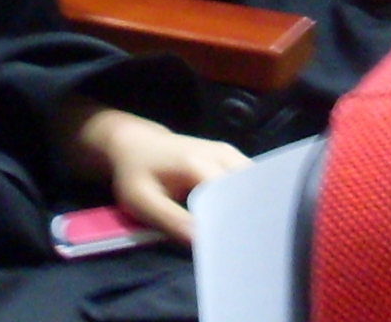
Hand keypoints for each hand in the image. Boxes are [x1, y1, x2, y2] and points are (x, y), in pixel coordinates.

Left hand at [64, 106, 248, 246]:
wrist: (136, 143)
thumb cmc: (136, 173)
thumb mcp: (141, 199)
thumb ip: (171, 219)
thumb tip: (201, 241)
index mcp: (198, 163)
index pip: (230, 195)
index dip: (233, 221)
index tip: (231, 246)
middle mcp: (221, 154)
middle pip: (249, 188)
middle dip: (248, 215)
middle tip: (241, 244)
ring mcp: (229, 152)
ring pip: (254, 183)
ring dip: (251, 207)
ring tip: (243, 233)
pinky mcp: (231, 157)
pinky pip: (249, 179)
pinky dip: (248, 198)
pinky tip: (240, 218)